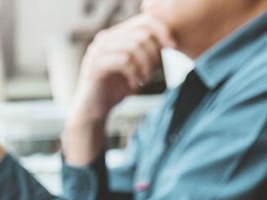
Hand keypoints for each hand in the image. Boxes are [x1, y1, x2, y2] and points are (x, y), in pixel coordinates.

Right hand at [63, 14, 175, 164]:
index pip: (144, 21)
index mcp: (114, 35)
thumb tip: (168, 40)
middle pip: (141, 34)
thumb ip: (146, 52)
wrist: (93, 111)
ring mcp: (97, 51)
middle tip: (154, 71)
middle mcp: (104, 39)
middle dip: (154, 53)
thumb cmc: (115, 89)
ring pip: (133, 47)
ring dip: (146, 65)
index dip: (162, 31)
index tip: (173, 46)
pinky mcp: (95, 66)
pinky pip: (124, 62)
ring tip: (145, 79)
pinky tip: (136, 85)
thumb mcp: (134, 67)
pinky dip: (135, 73)